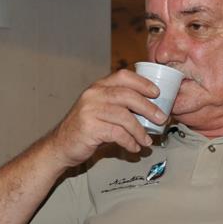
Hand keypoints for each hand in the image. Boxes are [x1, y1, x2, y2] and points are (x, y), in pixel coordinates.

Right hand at [49, 69, 167, 166]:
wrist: (61, 146)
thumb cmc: (87, 129)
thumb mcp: (102, 111)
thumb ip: (122, 106)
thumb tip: (152, 111)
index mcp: (98, 87)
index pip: (123, 76)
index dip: (143, 83)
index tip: (157, 93)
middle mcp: (93, 95)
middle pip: (127, 96)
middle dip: (149, 108)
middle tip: (161, 119)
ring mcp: (90, 110)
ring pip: (125, 116)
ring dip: (140, 130)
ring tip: (147, 141)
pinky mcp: (89, 128)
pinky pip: (117, 133)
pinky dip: (129, 142)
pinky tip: (134, 147)